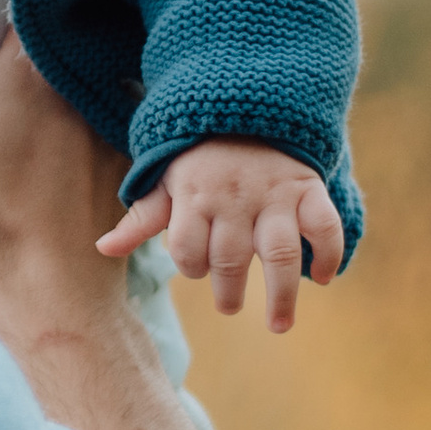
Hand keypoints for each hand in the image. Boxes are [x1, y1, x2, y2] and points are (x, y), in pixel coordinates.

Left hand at [99, 140, 343, 333]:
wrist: (246, 106)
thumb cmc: (198, 156)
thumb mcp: (164, 181)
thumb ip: (141, 218)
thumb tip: (102, 249)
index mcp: (195, 197)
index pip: (187, 251)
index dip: (189, 267)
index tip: (197, 269)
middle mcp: (234, 199)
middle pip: (230, 260)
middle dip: (228, 292)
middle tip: (228, 306)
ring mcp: (274, 195)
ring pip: (280, 253)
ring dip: (282, 295)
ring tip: (278, 324)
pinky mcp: (307, 187)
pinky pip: (324, 225)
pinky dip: (328, 254)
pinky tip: (324, 278)